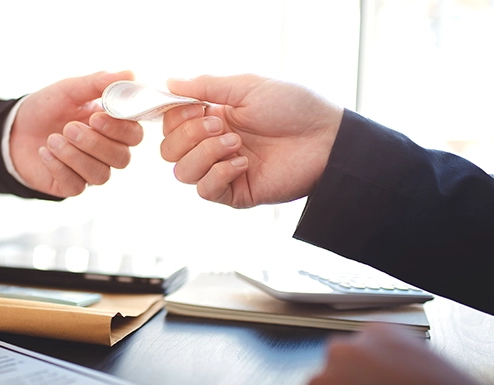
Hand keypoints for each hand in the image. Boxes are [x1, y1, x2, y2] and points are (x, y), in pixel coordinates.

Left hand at [9, 71, 143, 197]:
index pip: (134, 135)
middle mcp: (106, 152)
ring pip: (100, 174)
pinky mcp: (71, 186)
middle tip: (70, 128)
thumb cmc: (47, 108)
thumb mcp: (70, 89)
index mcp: (112, 127)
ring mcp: (89, 171)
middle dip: (95, 143)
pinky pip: (77, 186)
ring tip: (53, 139)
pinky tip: (45, 152)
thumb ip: (99, 83)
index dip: (120, 129)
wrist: (14, 129)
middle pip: (122, 158)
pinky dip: (60, 167)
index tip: (96, 117)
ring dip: (76, 156)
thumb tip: (131, 73)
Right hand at [160, 74, 343, 207]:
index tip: (197, 107)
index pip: (170, 124)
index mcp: (212, 118)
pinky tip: (244, 163)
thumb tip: (170, 82)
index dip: (175, 117)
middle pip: (169, 150)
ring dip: (206, 153)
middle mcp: (212, 146)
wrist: (325, 138)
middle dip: (189, 135)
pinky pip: (205, 190)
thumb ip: (207, 85)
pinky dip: (220, 173)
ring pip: (182, 172)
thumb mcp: (247, 87)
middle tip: (220, 126)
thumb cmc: (293, 107)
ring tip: (237, 144)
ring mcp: (221, 171)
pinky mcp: (235, 192)